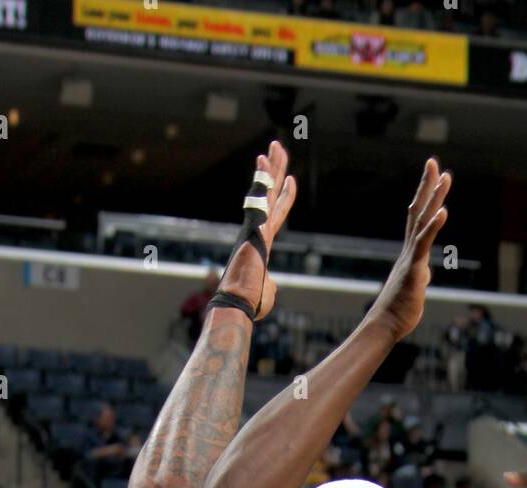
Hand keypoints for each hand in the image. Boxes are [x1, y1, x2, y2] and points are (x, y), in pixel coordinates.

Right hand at [218, 141, 296, 321]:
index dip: (284, 195)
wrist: (237, 302)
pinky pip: (260, 200)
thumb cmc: (249, 301)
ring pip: (264, 191)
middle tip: (277, 147)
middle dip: (274, 170)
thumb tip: (271, 287)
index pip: (276, 212)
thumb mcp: (267, 292)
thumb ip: (270, 284)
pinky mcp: (254, 229)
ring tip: (274, 147)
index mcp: (262, 241)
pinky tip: (264, 162)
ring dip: (270, 168)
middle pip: (269, 194)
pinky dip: (262, 181)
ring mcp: (255, 228)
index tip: (290, 178)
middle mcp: (257, 230)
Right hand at [368, 158, 450, 342]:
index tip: (431, 176)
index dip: (424, 197)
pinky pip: (424, 244)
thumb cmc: (398, 311)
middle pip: (418, 212)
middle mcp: (409, 251)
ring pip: (422, 222)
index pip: (417, 219)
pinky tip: (443, 212)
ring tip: (444, 177)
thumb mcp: (414, 289)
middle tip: (434, 163)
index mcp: (410, 254)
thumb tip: (425, 274)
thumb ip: (420, 277)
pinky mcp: (414, 269)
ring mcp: (411, 258)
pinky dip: (433, 227)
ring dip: (434, 199)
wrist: (385, 325)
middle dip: (427, 187)